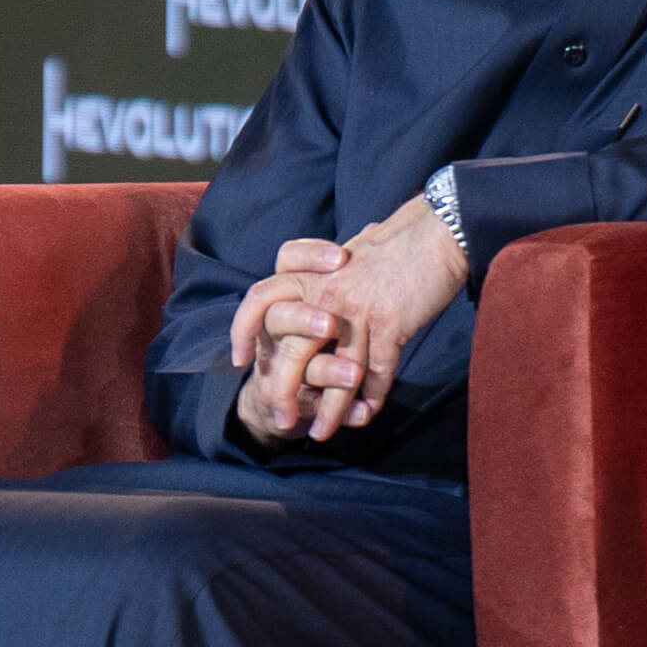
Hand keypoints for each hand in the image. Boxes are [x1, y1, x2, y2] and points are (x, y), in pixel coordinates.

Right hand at [225, 238, 357, 436]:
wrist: (274, 396)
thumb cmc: (307, 334)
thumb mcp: (324, 298)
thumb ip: (344, 270)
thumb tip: (373, 231)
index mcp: (285, 294)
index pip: (287, 263)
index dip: (310, 258)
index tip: (341, 257)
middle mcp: (275, 328)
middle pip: (279, 315)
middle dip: (305, 319)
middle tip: (331, 324)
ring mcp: (277, 366)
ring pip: (300, 366)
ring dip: (328, 370)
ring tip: (353, 375)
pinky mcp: (288, 400)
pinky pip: (314, 405)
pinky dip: (340, 412)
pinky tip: (363, 415)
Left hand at [240, 198, 468, 439]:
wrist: (439, 230)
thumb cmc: (400, 239)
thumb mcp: (354, 253)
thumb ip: (332, 273)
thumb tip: (329, 277)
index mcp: (312, 273)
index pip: (260, 299)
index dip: (244, 330)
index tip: (243, 360)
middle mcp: (327, 292)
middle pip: (292, 348)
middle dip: (283, 390)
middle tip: (282, 418)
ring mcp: (357, 311)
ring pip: (335, 370)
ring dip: (329, 408)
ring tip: (321, 433)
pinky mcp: (389, 324)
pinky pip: (375, 371)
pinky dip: (371, 397)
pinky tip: (367, 413)